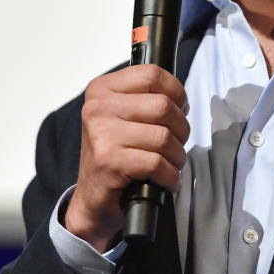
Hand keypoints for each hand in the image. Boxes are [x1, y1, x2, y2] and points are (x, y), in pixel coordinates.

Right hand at [66, 64, 189, 252]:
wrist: (92, 200)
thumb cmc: (114, 156)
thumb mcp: (123, 117)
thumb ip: (146, 99)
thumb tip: (181, 99)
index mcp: (102, 90)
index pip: (152, 74)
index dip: (176, 93)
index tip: (179, 109)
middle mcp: (98, 108)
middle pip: (163, 106)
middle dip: (181, 129)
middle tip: (175, 145)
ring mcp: (102, 135)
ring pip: (164, 137)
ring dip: (176, 156)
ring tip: (170, 165)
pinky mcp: (110, 162)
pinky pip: (158, 164)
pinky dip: (170, 176)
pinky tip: (166, 180)